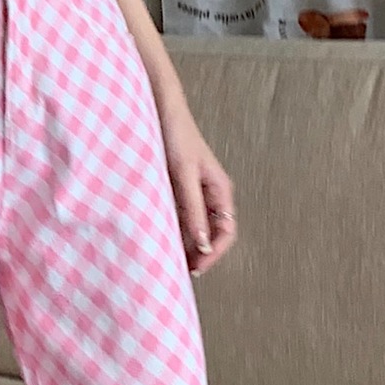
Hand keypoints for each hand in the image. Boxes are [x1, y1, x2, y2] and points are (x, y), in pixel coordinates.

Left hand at [157, 97, 236, 276]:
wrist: (158, 111)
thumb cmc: (174, 136)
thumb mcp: (184, 174)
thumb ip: (193, 209)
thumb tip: (203, 244)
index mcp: (220, 190)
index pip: (226, 232)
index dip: (213, 253)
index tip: (196, 268)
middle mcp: (210, 195)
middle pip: (212, 235)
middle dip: (199, 255)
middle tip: (179, 273)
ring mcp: (193, 194)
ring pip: (195, 229)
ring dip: (185, 246)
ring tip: (168, 262)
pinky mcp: (176, 191)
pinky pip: (180, 219)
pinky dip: (173, 233)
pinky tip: (158, 241)